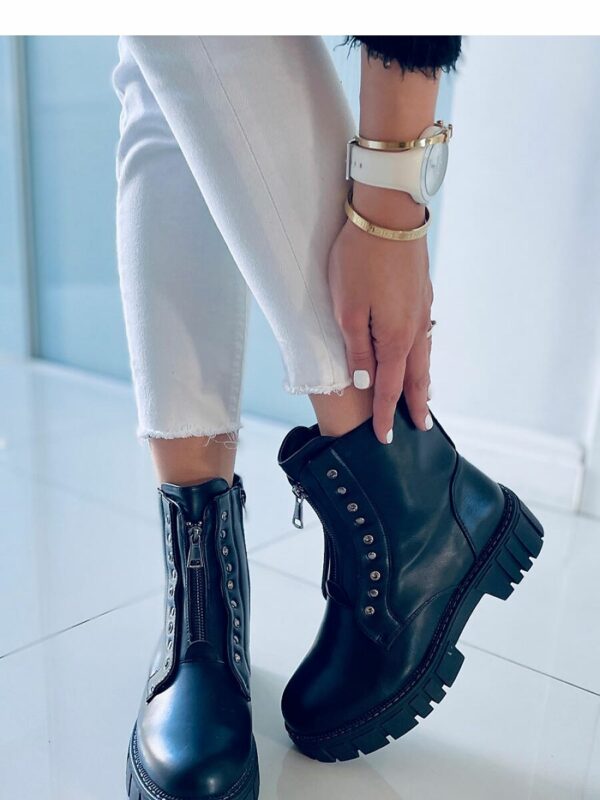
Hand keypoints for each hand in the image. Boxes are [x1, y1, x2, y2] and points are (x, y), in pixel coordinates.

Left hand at [328, 191, 433, 443]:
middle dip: (416, 404)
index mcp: (394, 338)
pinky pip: (424, 335)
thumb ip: (357, 348)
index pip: (390, 387)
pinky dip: (423, 355)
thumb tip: (366, 380)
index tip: (386, 438)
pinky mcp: (421, 292)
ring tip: (425, 397)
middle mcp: (415, 328)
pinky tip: (420, 353)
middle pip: (416, 376)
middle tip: (421, 427)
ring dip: (423, 381)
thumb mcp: (347, 309)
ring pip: (424, 355)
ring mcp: (422, 309)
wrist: (389, 213)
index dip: (386, 414)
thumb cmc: (360, 260)